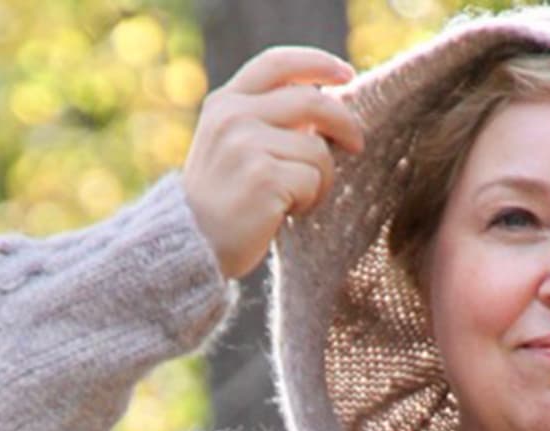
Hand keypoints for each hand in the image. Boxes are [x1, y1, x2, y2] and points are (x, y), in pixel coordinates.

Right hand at [181, 46, 364, 279]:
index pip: (277, 64)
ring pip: (318, 149)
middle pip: (312, 101)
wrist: (193, 247)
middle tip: (356, 146)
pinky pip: (313, 180)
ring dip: (321, 179)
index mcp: (224, 103)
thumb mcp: (232, 145)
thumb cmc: (225, 199)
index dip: (317, 64)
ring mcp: (245, 145)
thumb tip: (326, 100)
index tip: (346, 75)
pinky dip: (311, 200)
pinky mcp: (263, 177)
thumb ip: (266, 118)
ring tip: (297, 199)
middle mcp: (232, 117)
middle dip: (344, 124)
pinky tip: (286, 213)